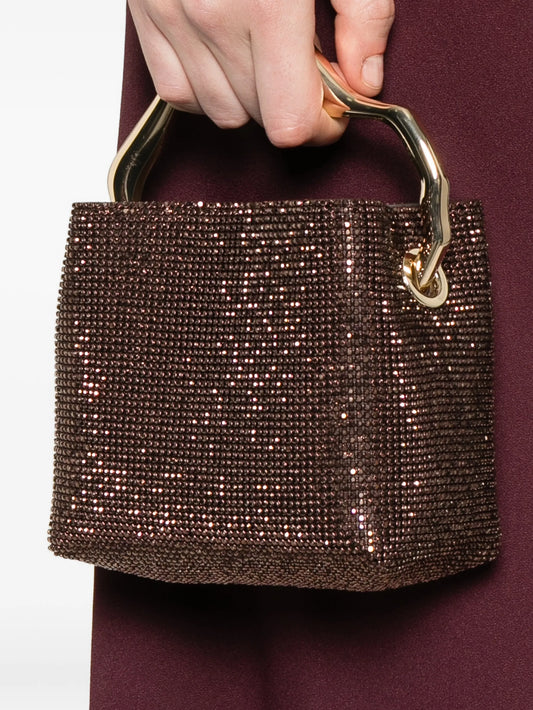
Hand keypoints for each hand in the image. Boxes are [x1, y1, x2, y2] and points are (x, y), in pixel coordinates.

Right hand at [128, 0, 394, 145]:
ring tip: (269, 58)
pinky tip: (228, 60)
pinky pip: (176, 92)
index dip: (322, 125)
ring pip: (220, 112)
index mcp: (268, 5)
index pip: (291, 122)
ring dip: (252, 99)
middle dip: (294, 103)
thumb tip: (364, 81)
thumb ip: (364, 15)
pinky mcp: (146, 13)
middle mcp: (212, 19)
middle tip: (312, 67)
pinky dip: (206, 90)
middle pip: (259, 119)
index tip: (336, 106)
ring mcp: (173, 18)